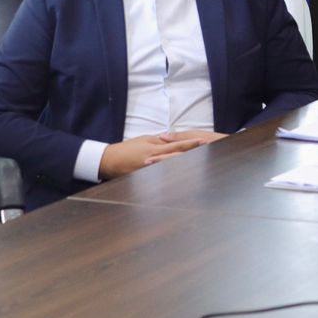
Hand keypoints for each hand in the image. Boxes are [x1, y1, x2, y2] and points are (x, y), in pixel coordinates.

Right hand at [100, 132, 218, 177]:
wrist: (109, 161)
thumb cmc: (127, 149)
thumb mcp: (144, 140)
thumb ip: (159, 140)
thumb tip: (171, 138)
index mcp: (155, 148)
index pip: (176, 145)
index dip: (190, 143)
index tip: (203, 141)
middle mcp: (155, 159)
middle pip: (178, 157)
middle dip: (193, 155)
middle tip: (207, 152)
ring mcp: (152, 171)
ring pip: (172, 168)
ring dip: (185, 166)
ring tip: (200, 166)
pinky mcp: (147, 178)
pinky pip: (162, 177)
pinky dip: (172, 177)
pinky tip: (181, 179)